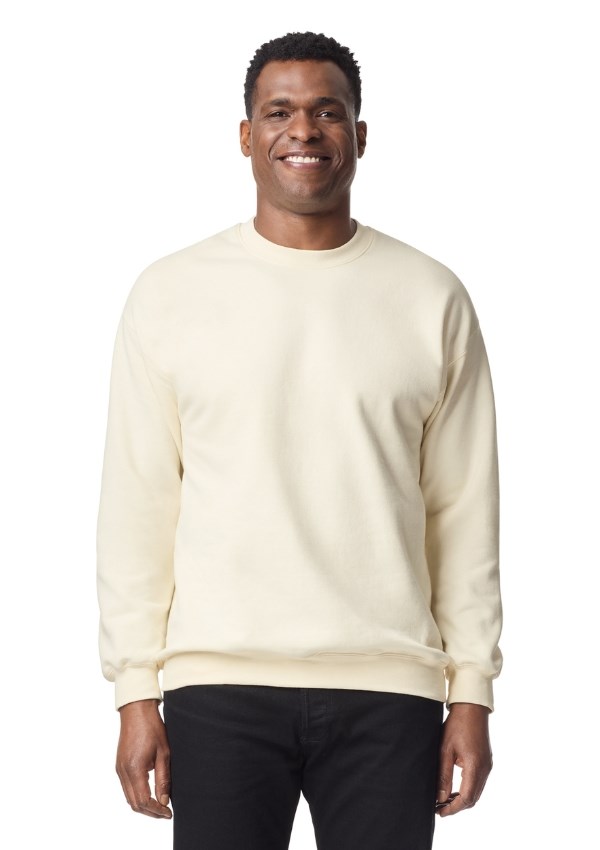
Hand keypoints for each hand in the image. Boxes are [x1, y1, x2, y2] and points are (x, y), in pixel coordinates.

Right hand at [116, 698, 171, 818]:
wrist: (137, 711)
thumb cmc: (152, 728)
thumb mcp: (164, 753)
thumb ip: (163, 779)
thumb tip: (164, 801)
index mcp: (134, 769)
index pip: (143, 801)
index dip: (156, 810)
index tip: (168, 813)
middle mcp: (123, 772)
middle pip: (134, 803)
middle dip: (150, 811)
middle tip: (165, 812)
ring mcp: (119, 769)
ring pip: (129, 797)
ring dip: (143, 805)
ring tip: (160, 805)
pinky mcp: (119, 765)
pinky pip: (126, 788)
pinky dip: (137, 795)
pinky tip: (149, 793)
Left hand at [435, 702, 491, 816]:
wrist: (471, 708)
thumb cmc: (457, 725)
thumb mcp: (445, 750)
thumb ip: (443, 775)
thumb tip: (440, 797)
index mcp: (475, 766)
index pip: (466, 798)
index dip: (453, 808)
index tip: (440, 811)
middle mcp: (485, 769)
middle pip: (473, 798)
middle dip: (457, 806)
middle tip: (440, 808)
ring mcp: (487, 765)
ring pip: (476, 791)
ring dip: (462, 798)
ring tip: (444, 799)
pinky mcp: (486, 761)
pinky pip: (478, 782)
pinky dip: (467, 789)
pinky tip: (455, 788)